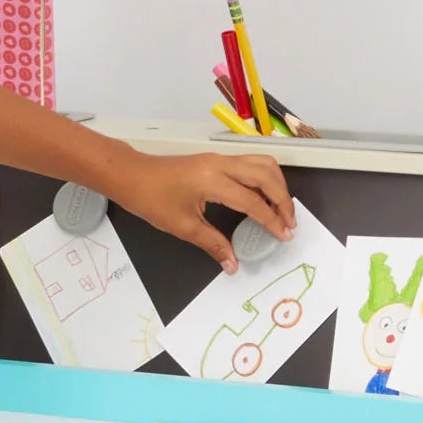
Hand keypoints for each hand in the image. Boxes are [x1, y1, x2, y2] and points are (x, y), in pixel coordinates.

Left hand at [112, 151, 293, 274]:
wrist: (133, 176)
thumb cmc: (151, 199)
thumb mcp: (182, 227)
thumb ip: (213, 244)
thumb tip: (232, 263)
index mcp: (212, 180)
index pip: (252, 201)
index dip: (271, 220)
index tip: (283, 235)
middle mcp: (221, 164)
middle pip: (267, 176)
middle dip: (283, 200)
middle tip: (289, 224)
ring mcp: (220, 158)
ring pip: (263, 164)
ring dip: (277, 185)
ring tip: (282, 210)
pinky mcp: (218, 159)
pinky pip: (252, 163)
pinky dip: (266, 179)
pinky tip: (265, 197)